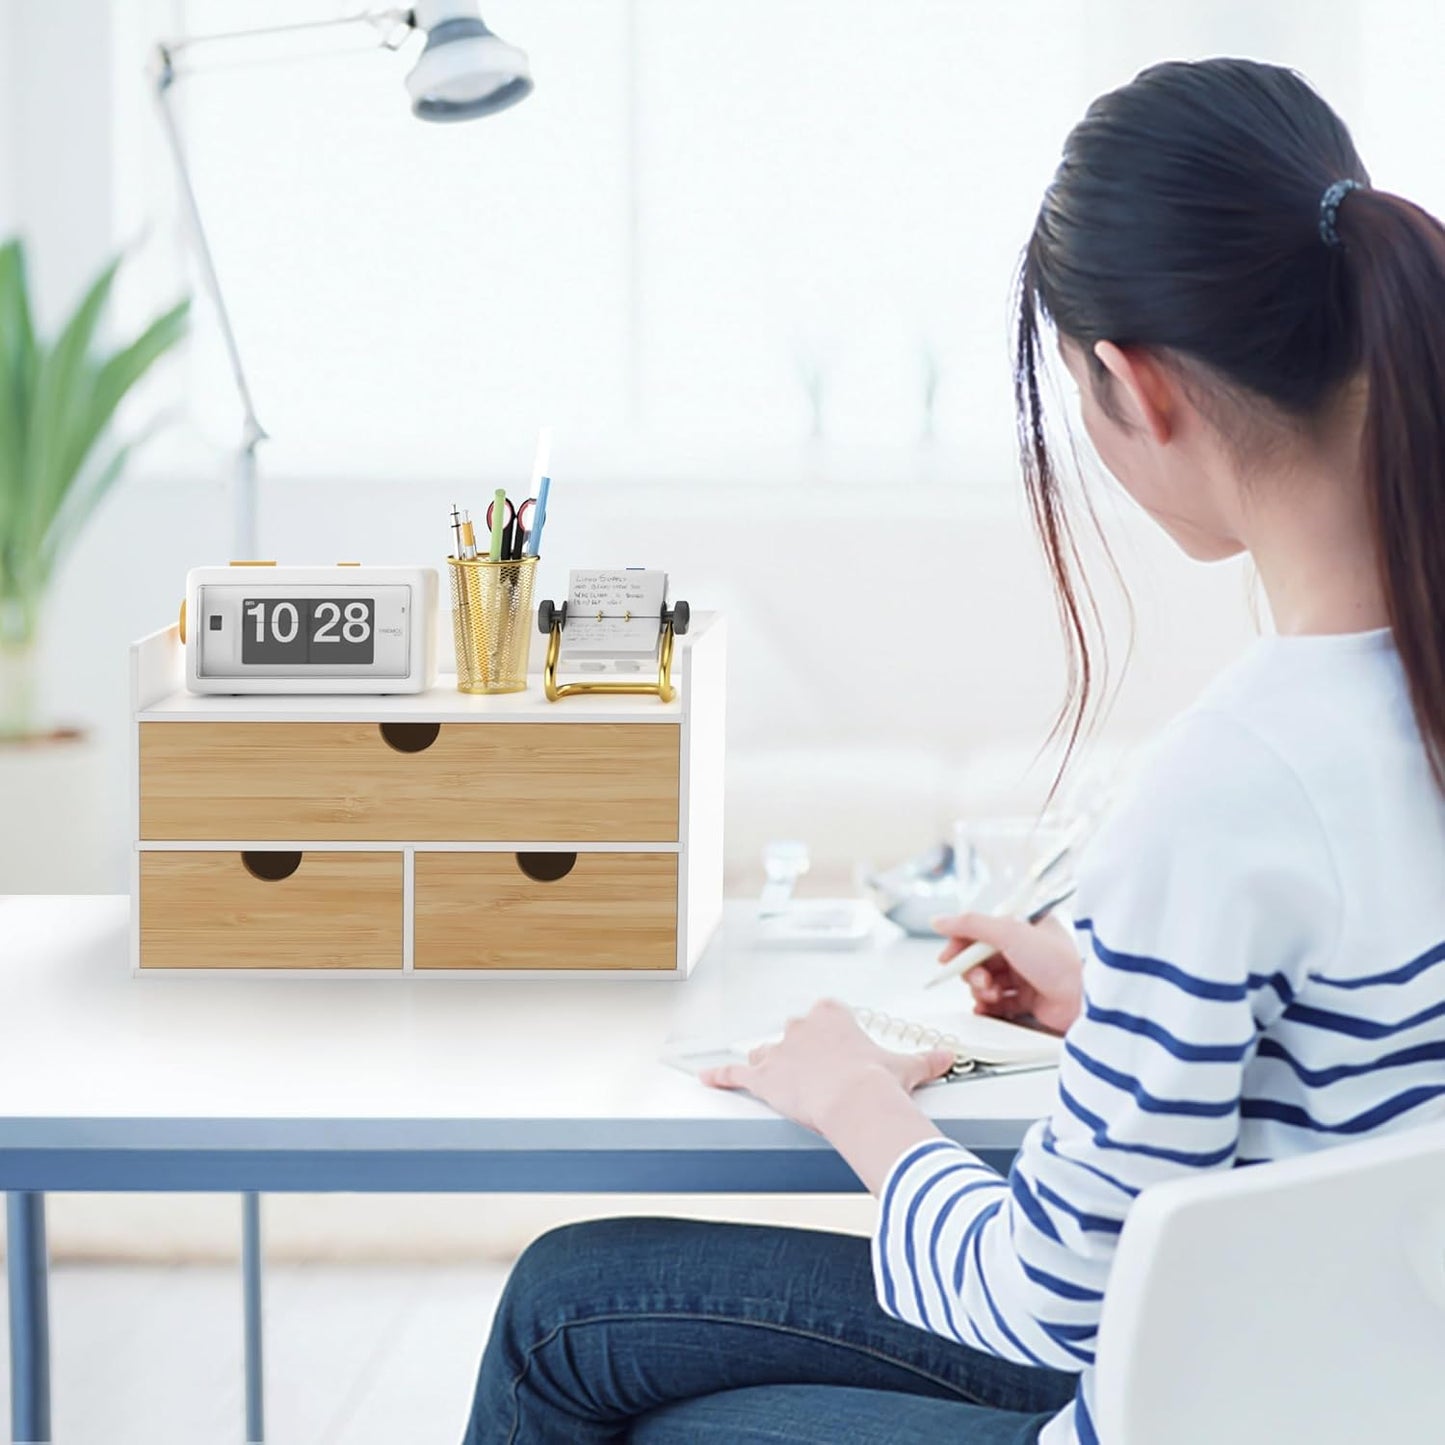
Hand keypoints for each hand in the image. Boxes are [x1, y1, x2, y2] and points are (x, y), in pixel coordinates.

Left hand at [701, 999, 954, 1132]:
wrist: (856, 1100)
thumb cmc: (879, 1081)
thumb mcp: (906, 1068)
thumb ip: (926, 1059)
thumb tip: (949, 1056)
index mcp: (832, 1015)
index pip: (822, 1014)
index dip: (828, 1035)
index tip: (838, 1050)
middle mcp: (801, 1027)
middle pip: (792, 1034)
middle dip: (800, 1052)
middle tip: (816, 1075)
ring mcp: (779, 1050)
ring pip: (765, 1052)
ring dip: (769, 1065)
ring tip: (779, 1082)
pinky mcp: (761, 1077)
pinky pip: (734, 1074)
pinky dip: (719, 1077)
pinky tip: (705, 1078)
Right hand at [931, 912, 1083, 1034]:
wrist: (1086, 998)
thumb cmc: (1060, 961)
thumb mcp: (1010, 932)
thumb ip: (970, 924)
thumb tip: (939, 920)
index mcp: (1020, 927)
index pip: (979, 932)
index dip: (960, 945)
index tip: (948, 958)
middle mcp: (1023, 950)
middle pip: (979, 960)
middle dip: (972, 971)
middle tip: (980, 980)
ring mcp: (1025, 976)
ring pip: (986, 982)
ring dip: (982, 989)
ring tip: (993, 994)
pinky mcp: (1029, 1002)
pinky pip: (998, 1004)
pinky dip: (988, 1007)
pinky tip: (989, 1008)